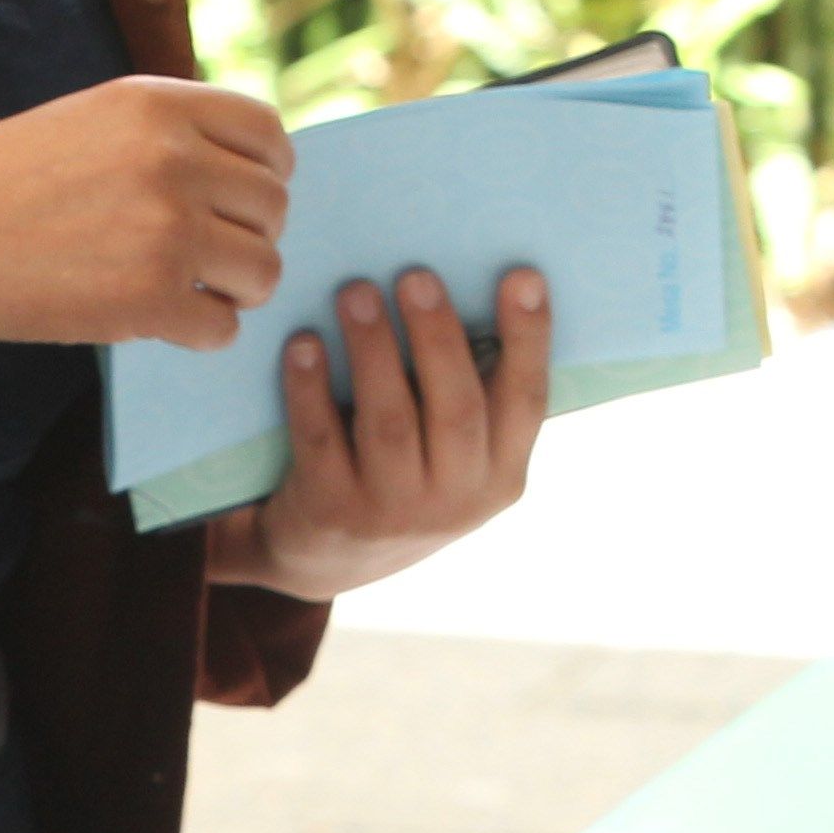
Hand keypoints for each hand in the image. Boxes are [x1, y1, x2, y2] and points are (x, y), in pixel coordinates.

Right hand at [0, 76, 291, 392]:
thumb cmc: (5, 184)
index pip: (268, 133)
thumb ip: (168, 132)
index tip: (240, 197)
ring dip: (235, 288)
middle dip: (249, 235)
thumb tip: (248, 169)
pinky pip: (225, 327)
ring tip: (191, 290)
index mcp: (158, 105)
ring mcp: (168, 230)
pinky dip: (200, 333)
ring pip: (264, 269)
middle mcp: (173, 160)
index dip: (268, 171)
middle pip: (273, 205)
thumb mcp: (91, 119)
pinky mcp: (152, 299)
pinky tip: (161, 321)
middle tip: (205, 255)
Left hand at [205, 265, 549, 602]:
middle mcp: (456, 501)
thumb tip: (463, 281)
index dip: (530, 340)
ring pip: (389, 422)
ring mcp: (393, 513)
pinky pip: (321, 440)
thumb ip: (469, 394)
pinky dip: (310, 389)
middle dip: (437, 336)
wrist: (328, 557)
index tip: (523, 276)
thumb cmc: (404, 475)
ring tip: (356, 292)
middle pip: (457, 409)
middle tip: (415, 275)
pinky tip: (303, 344)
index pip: (528, 402)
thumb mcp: (454, 457)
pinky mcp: (332, 512)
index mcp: (502, 476)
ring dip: (373, 350)